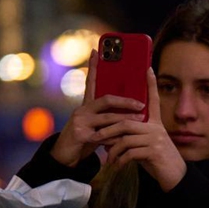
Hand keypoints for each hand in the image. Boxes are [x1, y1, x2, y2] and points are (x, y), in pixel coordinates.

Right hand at [50, 50, 146, 166]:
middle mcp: (82, 110)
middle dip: (126, 101)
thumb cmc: (86, 138)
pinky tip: (125, 138)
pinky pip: (103, 134)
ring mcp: (80, 121)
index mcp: (87, 105)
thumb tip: (135, 109)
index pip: (91, 82)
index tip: (96, 51)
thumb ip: (110, 116)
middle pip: (106, 99)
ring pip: (108, 117)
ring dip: (126, 118)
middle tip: (142, 104)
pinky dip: (116, 136)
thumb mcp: (98, 124)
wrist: (66, 157)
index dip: (94, 67)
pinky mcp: (80, 134)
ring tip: (141, 119)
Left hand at [91, 67, 186, 191]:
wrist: (174, 176)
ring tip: (108, 158)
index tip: (148, 68)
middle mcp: (157, 128)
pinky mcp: (154, 151)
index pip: (153, 100)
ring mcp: (156, 139)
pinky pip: (130, 153)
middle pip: (127, 122)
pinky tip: (117, 166)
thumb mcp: (146, 145)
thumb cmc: (157, 160)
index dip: (151, 84)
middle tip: (96, 138)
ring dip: (113, 149)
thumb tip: (110, 139)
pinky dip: (120, 160)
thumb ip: (132, 138)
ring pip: (126, 139)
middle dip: (108, 131)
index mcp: (156, 123)